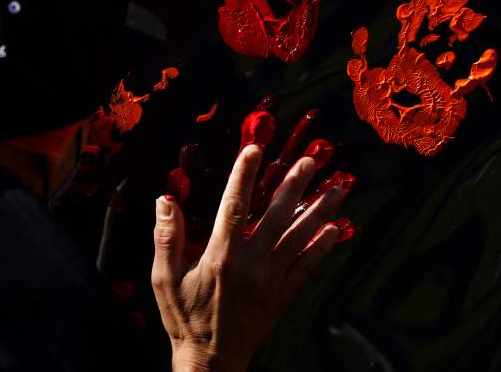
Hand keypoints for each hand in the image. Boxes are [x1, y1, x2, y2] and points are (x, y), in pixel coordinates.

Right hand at [151, 144, 346, 371]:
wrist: (211, 361)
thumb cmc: (184, 317)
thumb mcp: (164, 278)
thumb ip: (166, 237)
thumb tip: (165, 200)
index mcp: (220, 256)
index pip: (234, 206)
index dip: (244, 175)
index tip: (254, 149)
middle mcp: (251, 265)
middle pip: (277, 216)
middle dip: (295, 185)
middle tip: (310, 160)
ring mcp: (271, 280)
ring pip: (299, 237)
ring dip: (319, 210)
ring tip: (336, 188)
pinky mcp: (283, 295)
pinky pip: (307, 265)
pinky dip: (322, 246)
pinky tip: (334, 228)